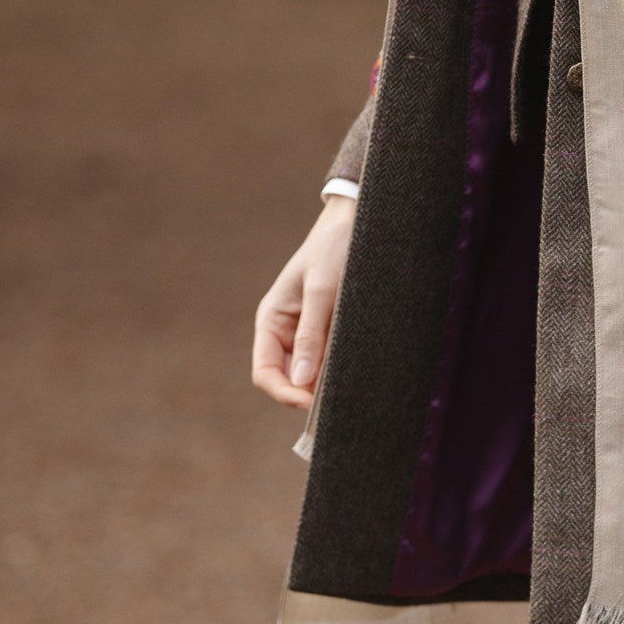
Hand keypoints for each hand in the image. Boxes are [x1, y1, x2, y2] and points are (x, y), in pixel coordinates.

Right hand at [252, 195, 355, 410]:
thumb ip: (311, 334)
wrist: (356, 220)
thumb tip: (302, 381)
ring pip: (312, 372)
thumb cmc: (333, 248)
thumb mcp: (322, 290)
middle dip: (309, 392)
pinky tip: (357, 367)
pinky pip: (330, 357)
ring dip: (326, 380)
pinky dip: (340, 366)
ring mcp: (308, 331)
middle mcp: (285, 330)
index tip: (311, 403)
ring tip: (351, 380)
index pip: (265, 372)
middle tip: (339, 396)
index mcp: (271, 320)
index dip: (284, 393)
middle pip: (289, 378)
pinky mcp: (330, 328)